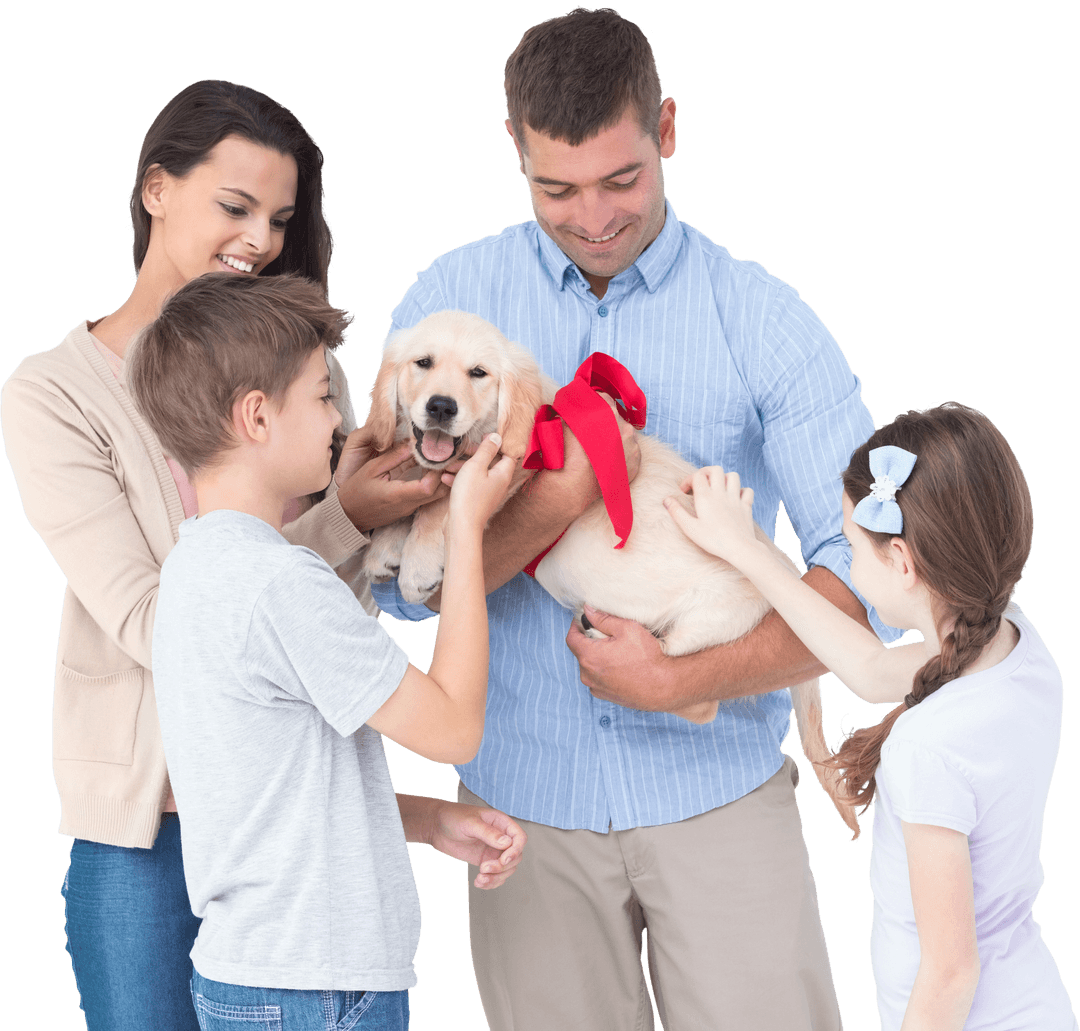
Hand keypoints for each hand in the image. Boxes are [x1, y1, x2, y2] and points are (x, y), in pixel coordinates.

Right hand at [336, 432, 452, 530]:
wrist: (348, 516)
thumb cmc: (356, 492)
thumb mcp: (371, 469)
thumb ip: (394, 457)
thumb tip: (412, 443)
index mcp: (397, 495)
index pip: (427, 487)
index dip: (437, 472)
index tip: (435, 456)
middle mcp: (408, 505)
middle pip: (440, 492)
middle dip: (446, 474)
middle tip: (444, 456)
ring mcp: (411, 509)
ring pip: (437, 496)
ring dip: (442, 478)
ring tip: (437, 460)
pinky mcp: (410, 509)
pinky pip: (429, 497)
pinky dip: (434, 483)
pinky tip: (429, 469)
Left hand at [427, 800, 526, 888]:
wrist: (436, 827)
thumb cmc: (452, 817)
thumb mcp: (470, 823)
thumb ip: (488, 833)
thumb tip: (506, 843)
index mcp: (500, 823)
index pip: (519, 838)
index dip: (516, 850)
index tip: (503, 860)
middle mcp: (500, 837)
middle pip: (515, 857)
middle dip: (502, 867)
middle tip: (485, 868)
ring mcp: (492, 850)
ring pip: (506, 869)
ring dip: (496, 878)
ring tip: (480, 878)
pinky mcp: (484, 861)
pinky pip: (495, 875)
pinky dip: (490, 882)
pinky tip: (479, 882)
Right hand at [448, 433, 516, 528]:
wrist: (461, 526)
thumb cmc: (469, 496)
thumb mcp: (476, 466)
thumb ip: (487, 450)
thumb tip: (497, 437)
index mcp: (503, 474)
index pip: (507, 453)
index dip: (497, 443)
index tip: (483, 437)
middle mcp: (498, 483)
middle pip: (491, 462)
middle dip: (475, 455)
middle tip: (463, 450)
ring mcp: (488, 492)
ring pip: (478, 473)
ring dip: (463, 467)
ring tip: (448, 466)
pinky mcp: (477, 500)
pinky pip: (470, 484)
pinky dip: (459, 480)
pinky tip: (445, 479)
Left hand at [566, 605, 716, 720]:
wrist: (664, 686)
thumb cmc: (646, 657)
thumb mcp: (626, 629)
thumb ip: (602, 619)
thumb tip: (588, 611)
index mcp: (589, 656)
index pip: (571, 637)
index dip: (576, 626)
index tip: (585, 620)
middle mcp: (587, 674)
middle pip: (580, 651)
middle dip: (590, 641)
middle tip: (607, 635)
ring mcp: (596, 687)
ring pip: (589, 666)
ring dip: (597, 657)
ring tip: (617, 651)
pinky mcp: (605, 696)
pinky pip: (598, 678)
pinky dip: (604, 670)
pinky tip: (621, 666)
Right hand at [664, 466, 757, 565]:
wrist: (739, 548)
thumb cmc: (713, 540)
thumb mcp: (690, 528)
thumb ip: (677, 512)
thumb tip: (666, 500)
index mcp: (705, 497)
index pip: (697, 475)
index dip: (689, 480)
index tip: (685, 492)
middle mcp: (721, 494)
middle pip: (715, 470)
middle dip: (706, 472)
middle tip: (701, 484)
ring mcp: (736, 499)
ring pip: (733, 476)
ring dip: (724, 478)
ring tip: (718, 488)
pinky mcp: (746, 506)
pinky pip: (747, 490)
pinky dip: (741, 490)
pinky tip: (735, 498)